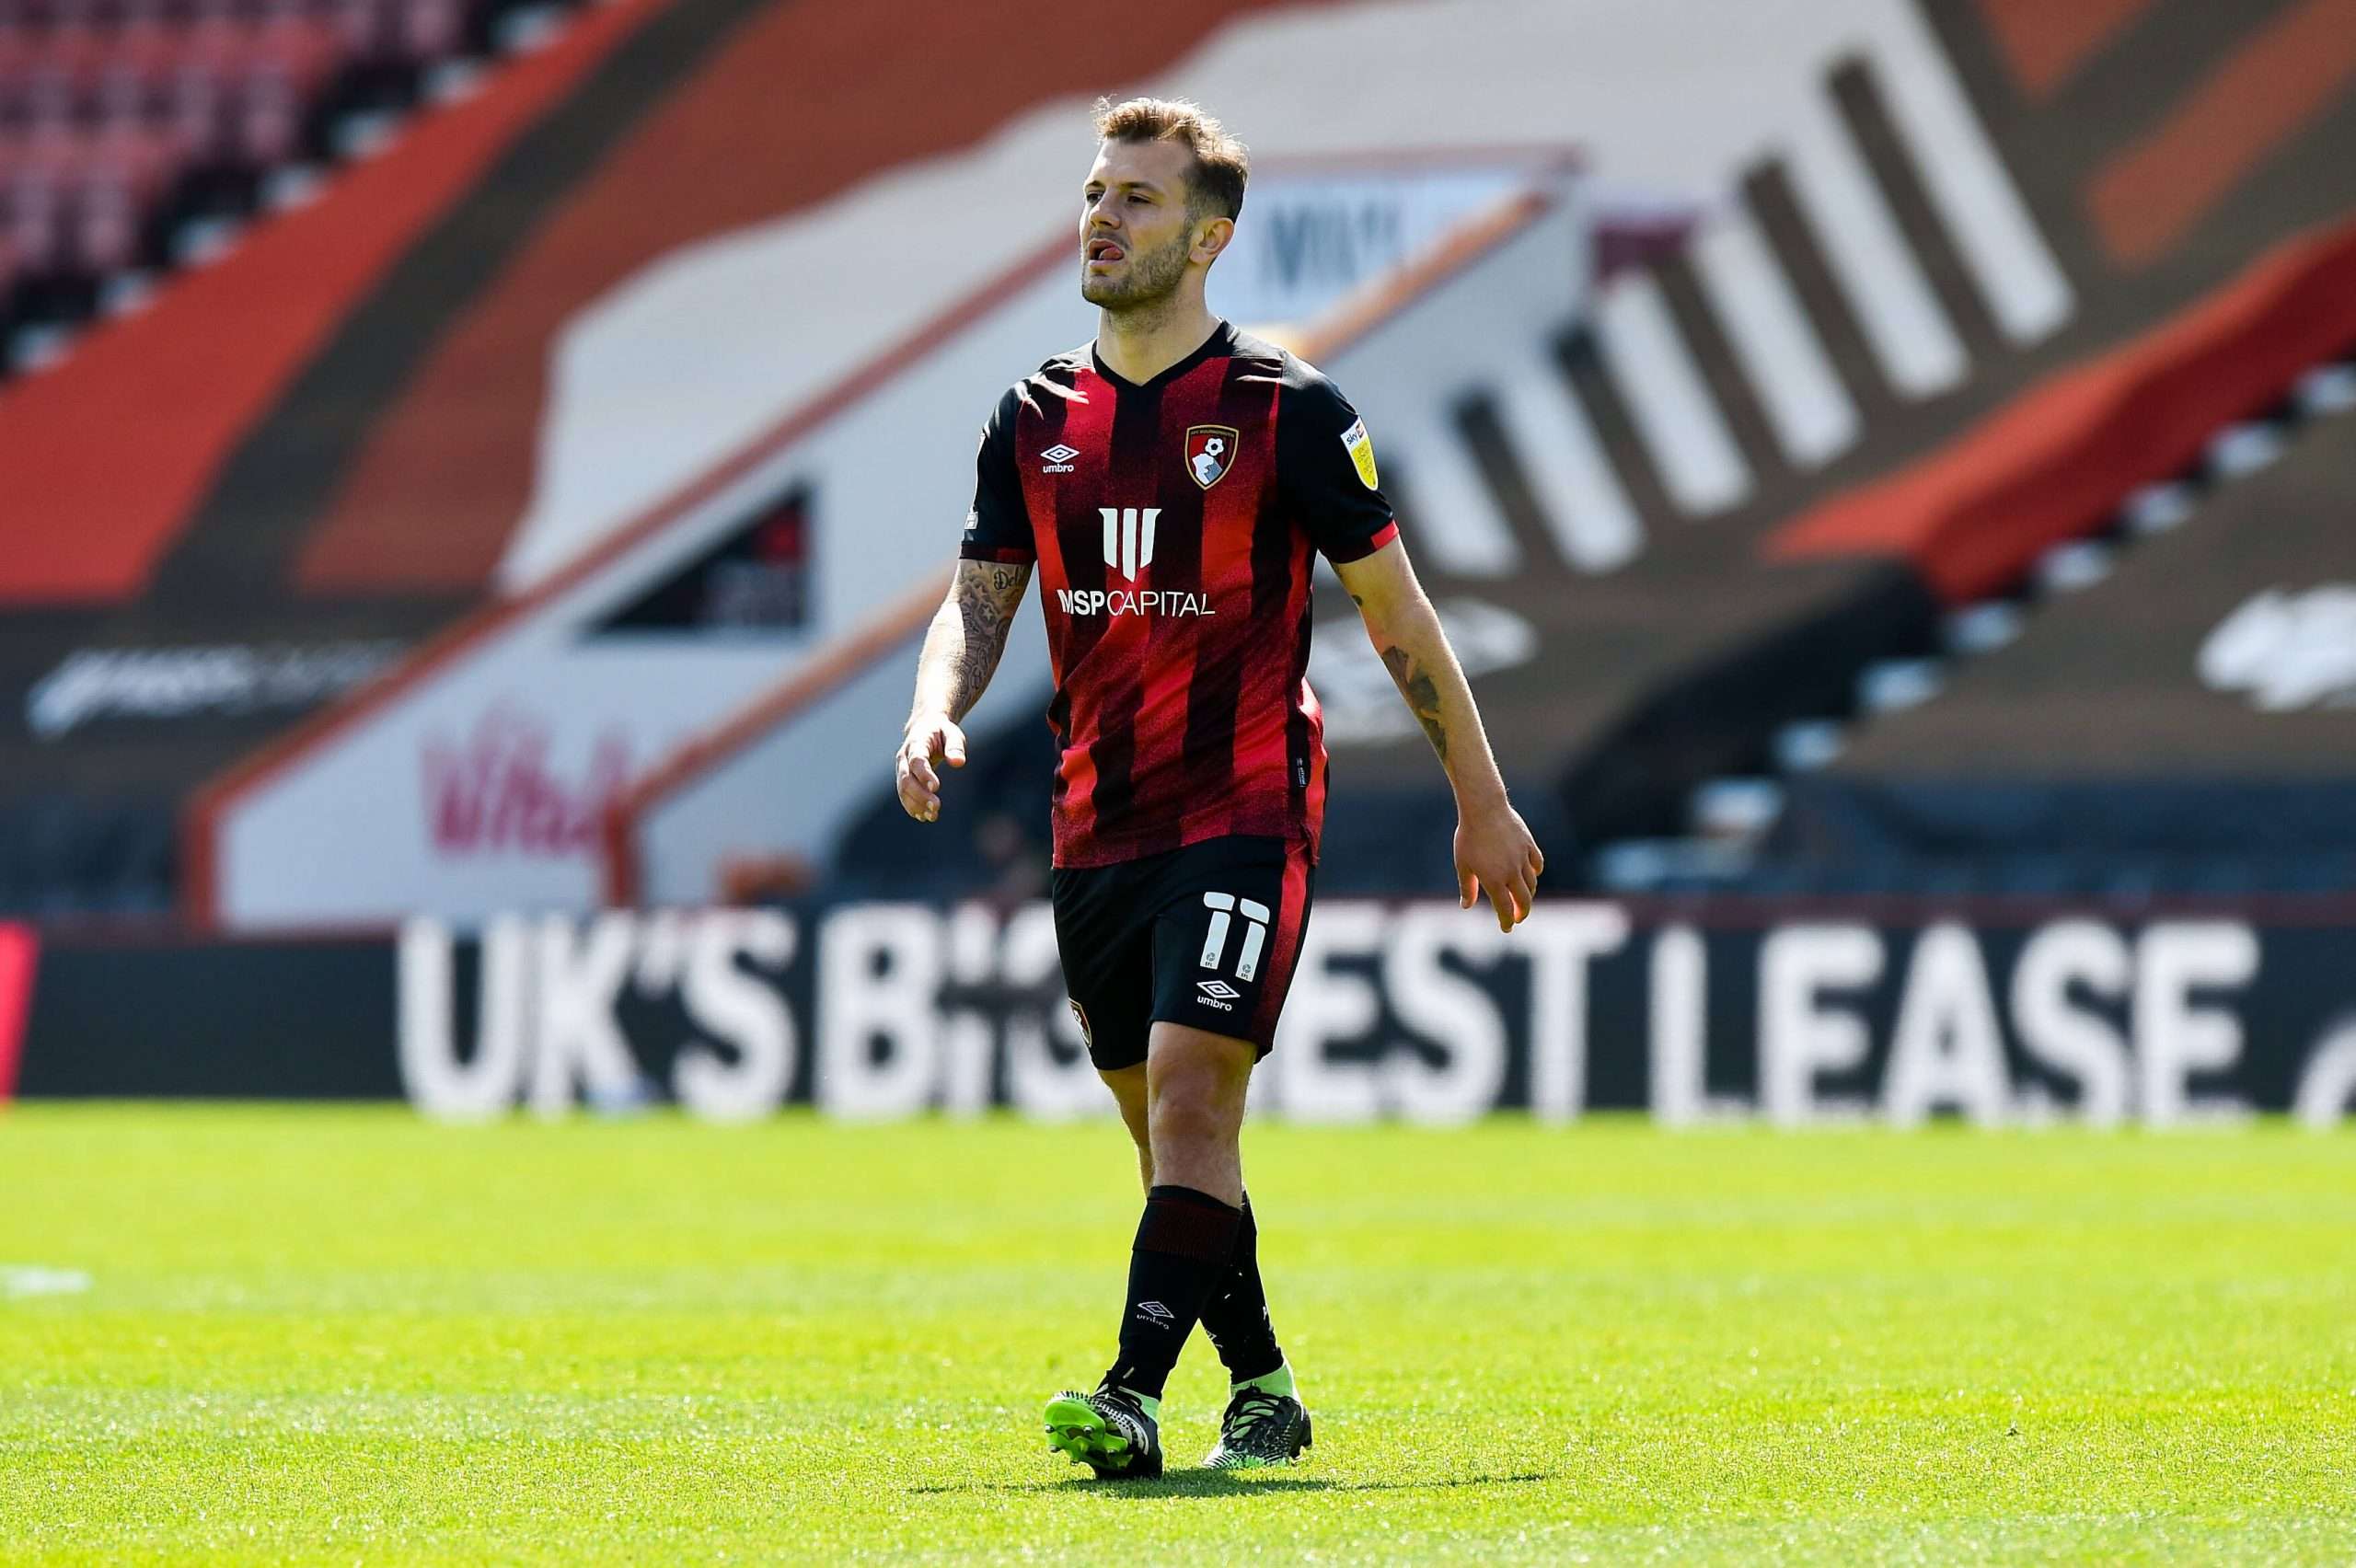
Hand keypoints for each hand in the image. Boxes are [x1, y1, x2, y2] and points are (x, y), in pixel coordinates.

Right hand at [895, 713, 966, 822]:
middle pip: (906, 779)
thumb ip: (955, 746)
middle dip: (919, 795)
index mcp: (916, 743)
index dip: (924, 774)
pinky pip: (903, 795)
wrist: (924, 728)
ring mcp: (901, 769)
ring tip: (932, 816)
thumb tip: (959, 763)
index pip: (917, 760)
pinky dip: (912, 807)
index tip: (936, 787)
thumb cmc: (941, 732)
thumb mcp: (952, 734)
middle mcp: (904, 757)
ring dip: (915, 805)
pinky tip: (924, 816)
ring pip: (902, 790)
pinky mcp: (903, 779)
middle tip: (936, 807)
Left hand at [1455, 799, 1543, 931]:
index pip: (1505, 909)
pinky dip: (1535, 873)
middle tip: (1518, 918)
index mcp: (1494, 881)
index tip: (1506, 928)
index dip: (1506, 922)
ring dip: (1528, 894)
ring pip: (1532, 884)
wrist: (1484, 809)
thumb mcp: (1463, 864)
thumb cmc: (1469, 837)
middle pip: (1524, 901)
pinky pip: (1537, 864)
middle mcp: (1512, 873)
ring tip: (1522, 898)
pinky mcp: (1529, 845)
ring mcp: (1523, 859)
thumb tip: (1466, 905)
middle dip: (1522, 913)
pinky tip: (1531, 875)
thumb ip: (1467, 887)